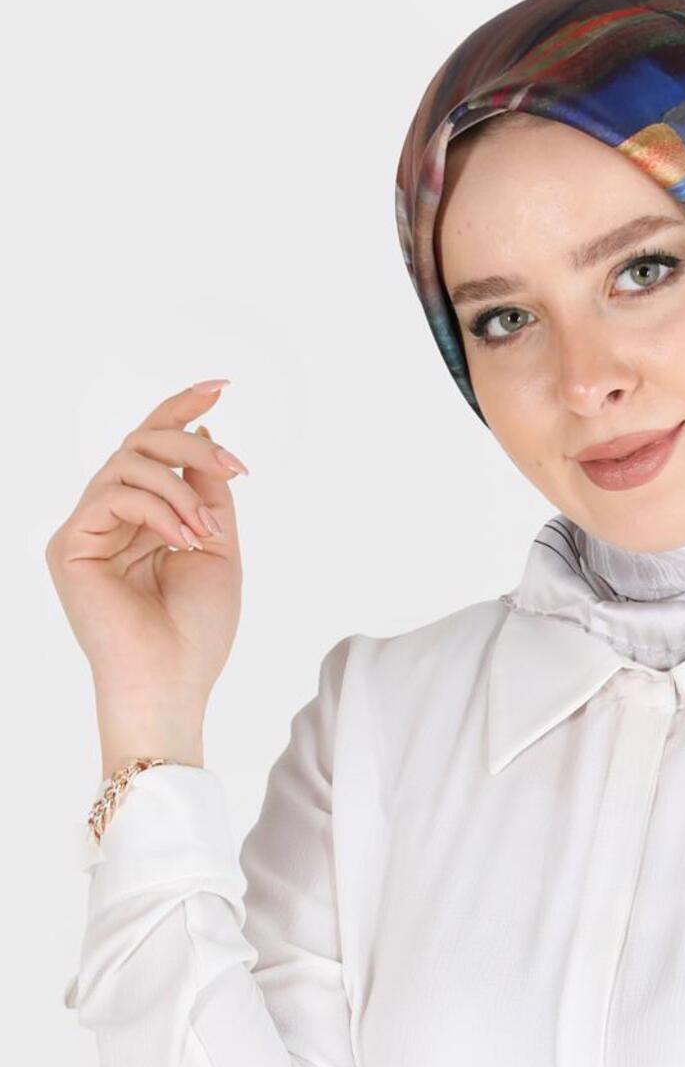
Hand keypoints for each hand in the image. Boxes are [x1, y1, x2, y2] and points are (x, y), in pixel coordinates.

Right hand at [44, 379, 246, 706]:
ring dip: (181, 488)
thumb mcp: (218, 545)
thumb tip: (201, 432)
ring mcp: (87, 530)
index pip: (154, 450)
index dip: (182, 411)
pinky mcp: (70, 544)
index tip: (220, 385)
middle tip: (233, 466)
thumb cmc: (196, 631)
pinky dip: (159, 510)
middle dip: (189, 443)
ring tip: (207, 532)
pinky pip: (113, 494)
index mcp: (145, 518)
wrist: (171, 682)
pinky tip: (185, 541)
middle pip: (139, 444)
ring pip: (128, 463)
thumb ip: (207, 490)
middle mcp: (111, 518)